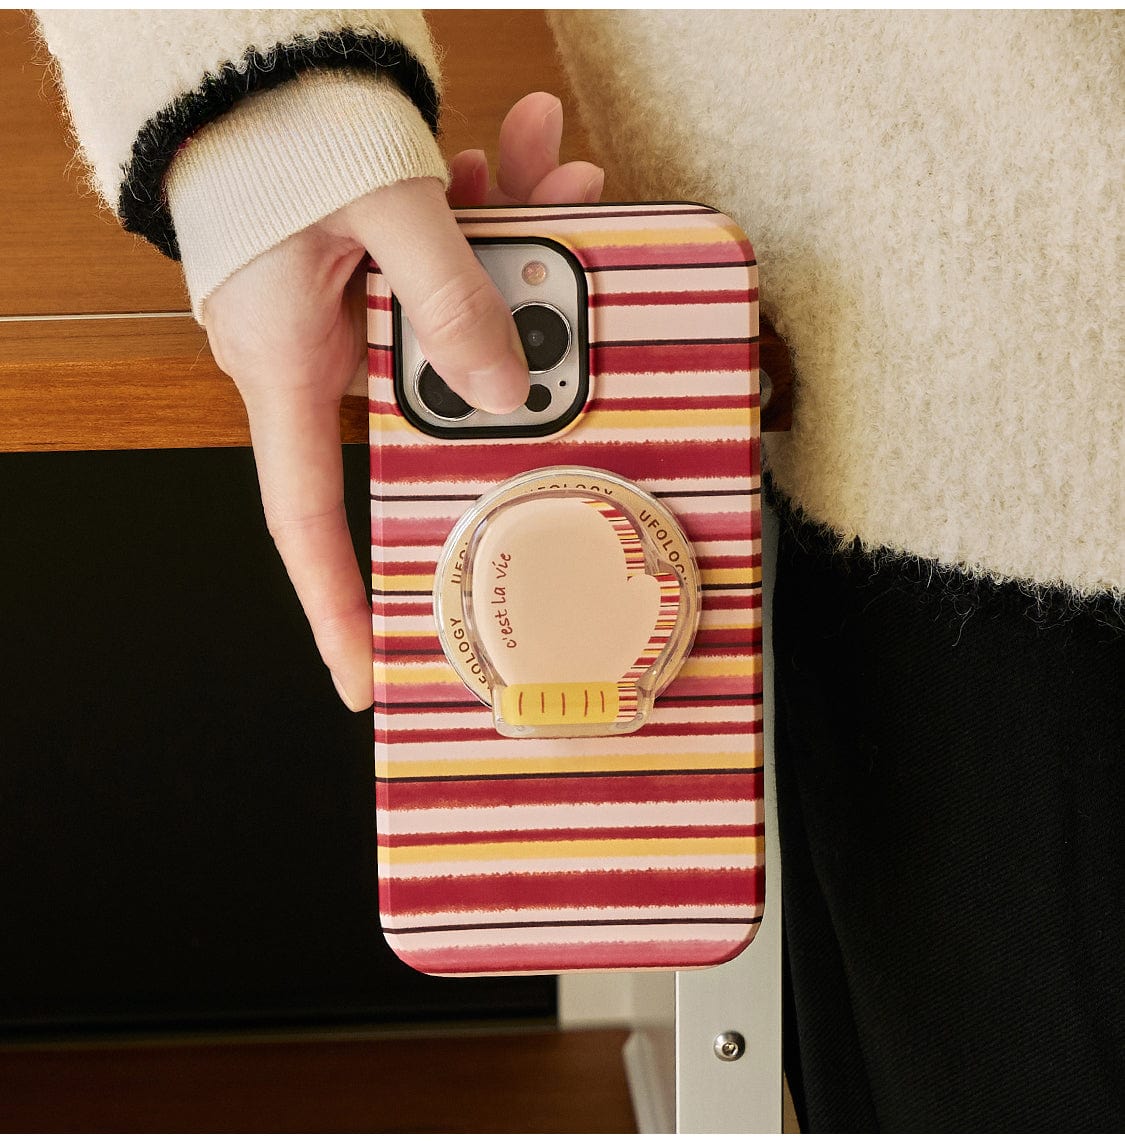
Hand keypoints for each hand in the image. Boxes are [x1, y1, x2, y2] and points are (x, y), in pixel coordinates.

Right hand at [202, 93, 602, 710]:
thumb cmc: (282, 128)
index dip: (338, 605)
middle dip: (512, 346)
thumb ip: (450, 299)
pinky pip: (438, 274)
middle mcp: (311, 356)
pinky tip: (521, 166)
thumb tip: (509, 388)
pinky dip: (487, 226)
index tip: (368, 672)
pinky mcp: (365, 278)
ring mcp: (341, 318)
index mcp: (286, 366)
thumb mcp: (381, 208)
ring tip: (561, 176)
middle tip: (573, 269)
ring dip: (514, 254)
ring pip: (450, 323)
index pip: (308, 520)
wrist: (246, 58)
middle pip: (427, 396)